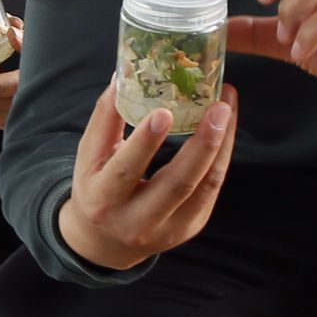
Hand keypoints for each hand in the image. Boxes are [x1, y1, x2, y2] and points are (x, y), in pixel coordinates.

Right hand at [55, 82, 235, 272]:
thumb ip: (105, 119)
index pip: (125, 171)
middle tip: (218, 108)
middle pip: (176, 185)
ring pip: (204, 187)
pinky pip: (212, 188)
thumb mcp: (89, 157)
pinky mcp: (191, 226)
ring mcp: (169, 229)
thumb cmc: (96, 188)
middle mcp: (137, 221)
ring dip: (221, 146)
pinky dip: (222, 156)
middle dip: (202, 145)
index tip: (165, 112)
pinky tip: (226, 128)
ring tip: (228, 108)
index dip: (146, 143)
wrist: (104, 243)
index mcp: (104, 200)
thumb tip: (122, 74)